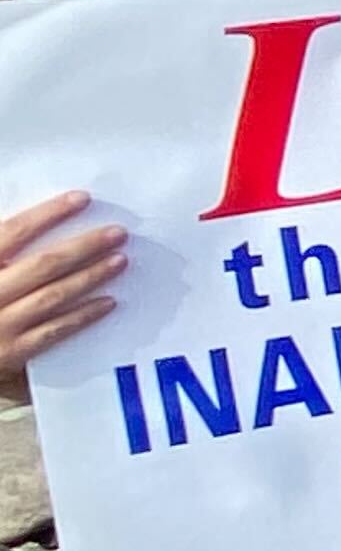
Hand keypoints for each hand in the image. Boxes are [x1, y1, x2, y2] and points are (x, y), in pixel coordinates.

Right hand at [0, 190, 125, 391]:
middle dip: (84, 246)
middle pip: (43, 264)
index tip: (82, 199)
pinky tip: (108, 302)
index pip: (14, 231)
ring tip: (119, 260)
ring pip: (52, 295)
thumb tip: (40, 219)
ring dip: (90, 276)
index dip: (49, 213)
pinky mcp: (11, 352)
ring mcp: (0, 324)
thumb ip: (6, 245)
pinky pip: (53, 331)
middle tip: (118, 233)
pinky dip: (82, 315)